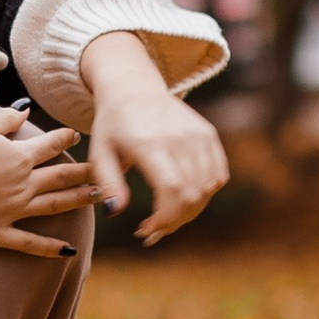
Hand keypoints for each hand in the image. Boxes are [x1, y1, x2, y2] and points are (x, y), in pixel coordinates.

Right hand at [0, 101, 93, 256]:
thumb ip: (7, 118)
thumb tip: (26, 111)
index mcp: (19, 157)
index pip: (51, 145)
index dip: (65, 138)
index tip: (76, 137)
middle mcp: (23, 184)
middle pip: (60, 177)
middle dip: (83, 172)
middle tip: (102, 171)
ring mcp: (14, 210)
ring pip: (54, 205)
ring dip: (77, 201)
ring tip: (97, 197)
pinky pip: (29, 243)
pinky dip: (49, 248)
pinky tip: (68, 250)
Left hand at [81, 32, 230, 243]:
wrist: (133, 88)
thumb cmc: (112, 125)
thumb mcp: (99, 153)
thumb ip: (108, 182)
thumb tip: (115, 211)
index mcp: (150, 142)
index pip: (173, 188)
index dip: (165, 217)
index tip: (145, 229)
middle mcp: (180, 137)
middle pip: (193, 193)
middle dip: (175, 221)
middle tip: (154, 230)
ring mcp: (199, 134)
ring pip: (208, 188)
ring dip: (190, 211)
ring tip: (167, 218)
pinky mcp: (209, 134)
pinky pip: (218, 175)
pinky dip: (205, 194)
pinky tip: (183, 199)